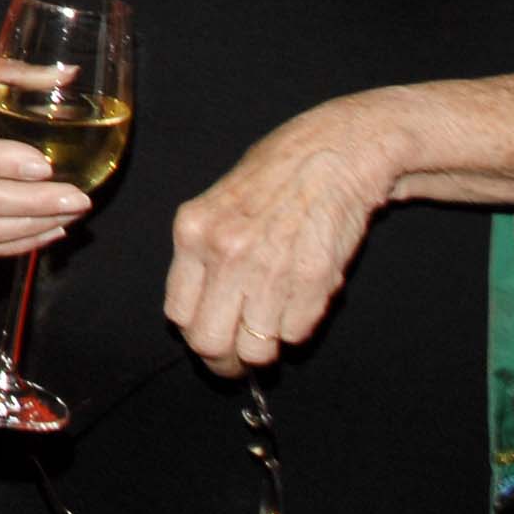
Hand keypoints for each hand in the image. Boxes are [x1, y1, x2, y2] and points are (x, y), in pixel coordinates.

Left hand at [164, 96, 396, 375]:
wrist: (335, 151)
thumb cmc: (276, 175)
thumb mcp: (218, 203)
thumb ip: (204, 256)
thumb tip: (201, 315)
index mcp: (194, 232)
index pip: (178, 315)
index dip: (196, 336)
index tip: (213, 338)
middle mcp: (226, 253)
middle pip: (210, 343)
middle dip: (225, 361)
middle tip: (240, 357)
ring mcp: (270, 269)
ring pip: (257, 349)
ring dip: (267, 345)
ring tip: (275, 320)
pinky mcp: (313, 279)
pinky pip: (297, 333)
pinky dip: (299, 325)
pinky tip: (303, 294)